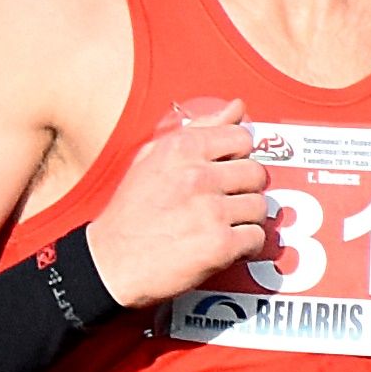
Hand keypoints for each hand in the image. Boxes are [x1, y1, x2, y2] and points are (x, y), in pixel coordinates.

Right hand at [83, 94, 269, 308]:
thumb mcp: (153, 158)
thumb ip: (199, 128)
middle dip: (244, 189)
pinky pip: (256, 238)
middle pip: (256, 173)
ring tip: (223, 226)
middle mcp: (198, 176)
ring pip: (260, 207)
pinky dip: (246, 246)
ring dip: (246, 219)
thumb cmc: (129, 213)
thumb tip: (237, 107)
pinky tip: (226, 246)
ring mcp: (211, 211)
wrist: (110, 264)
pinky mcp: (219, 245)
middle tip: (225, 202)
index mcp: (183, 149)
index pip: (242, 138)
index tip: (226, 172)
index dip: (237, 157)